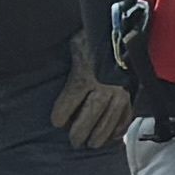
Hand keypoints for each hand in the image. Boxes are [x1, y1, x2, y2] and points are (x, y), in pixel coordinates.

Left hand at [51, 34, 133, 151]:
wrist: (127, 30)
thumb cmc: (95, 36)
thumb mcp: (75, 44)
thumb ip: (66, 57)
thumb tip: (43, 57)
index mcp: (85, 74)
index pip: (70, 101)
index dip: (61, 115)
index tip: (57, 122)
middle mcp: (104, 85)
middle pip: (91, 115)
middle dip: (81, 132)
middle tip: (75, 142)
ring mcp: (120, 90)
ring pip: (110, 118)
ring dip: (101, 134)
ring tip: (93, 144)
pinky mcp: (132, 91)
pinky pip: (128, 113)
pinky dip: (121, 126)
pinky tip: (114, 136)